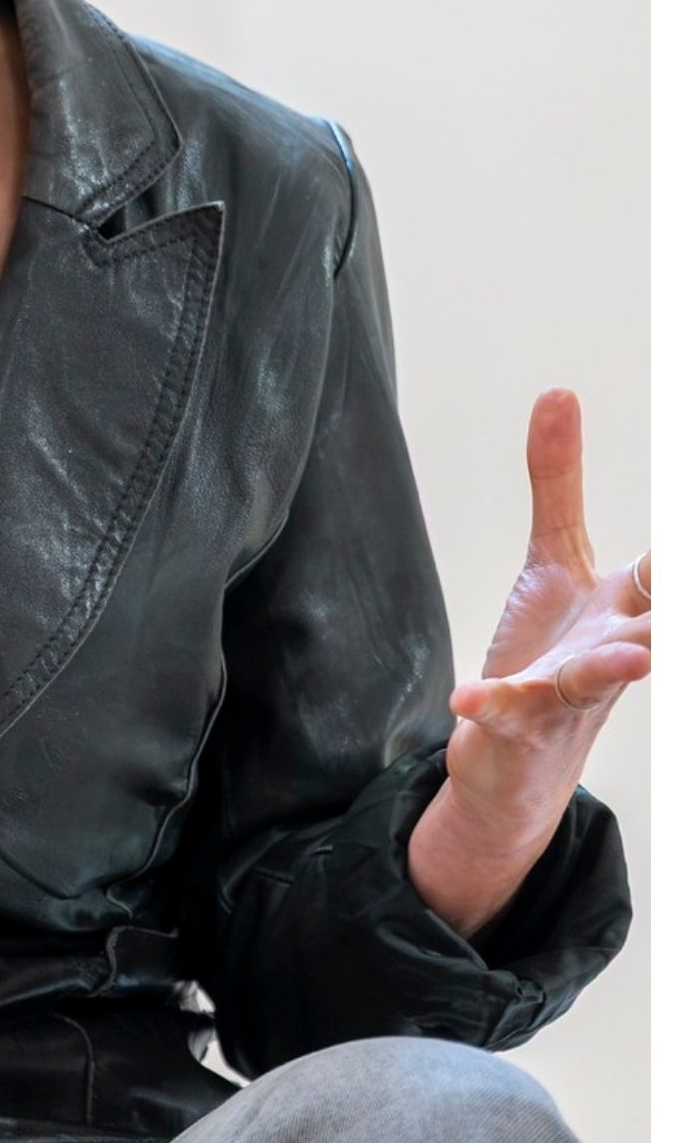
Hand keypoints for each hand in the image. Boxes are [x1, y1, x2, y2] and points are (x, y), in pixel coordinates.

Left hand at [410, 389, 651, 935]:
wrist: (516, 751)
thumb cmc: (551, 646)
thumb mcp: (553, 557)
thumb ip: (558, 480)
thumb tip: (560, 391)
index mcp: (628, 606)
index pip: (666, 569)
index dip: (676, 557)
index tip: (677, 550)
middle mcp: (612, 649)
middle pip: (655, 627)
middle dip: (673, 604)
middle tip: (673, 582)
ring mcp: (567, 689)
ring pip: (599, 677)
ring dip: (617, 667)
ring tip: (637, 662)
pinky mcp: (516, 720)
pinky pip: (508, 713)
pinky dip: (493, 705)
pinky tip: (469, 700)